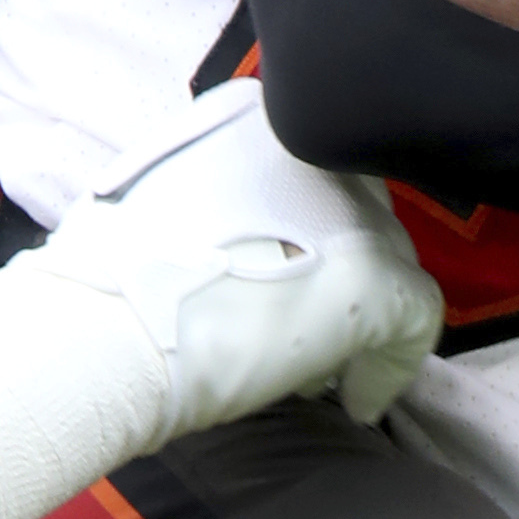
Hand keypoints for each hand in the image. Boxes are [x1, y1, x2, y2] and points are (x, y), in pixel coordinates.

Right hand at [42, 85, 442, 436]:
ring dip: (361, 315)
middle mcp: (314, 145)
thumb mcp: (155, 193)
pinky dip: (392, 364)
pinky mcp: (373, 277)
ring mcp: (348, 210)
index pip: (314, 172)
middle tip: (297, 330)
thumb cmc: (102, 272)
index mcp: (257, 117)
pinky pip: (416, 318)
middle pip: (359, 211)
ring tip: (317, 368)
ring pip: (392, 258)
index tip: (283, 279)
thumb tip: (243, 244)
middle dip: (337, 271)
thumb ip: (214, 197)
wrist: (103, 324)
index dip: (307, 234)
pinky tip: (358, 401)